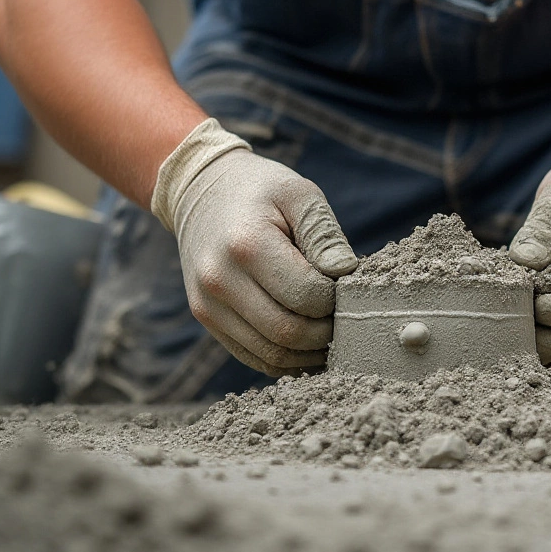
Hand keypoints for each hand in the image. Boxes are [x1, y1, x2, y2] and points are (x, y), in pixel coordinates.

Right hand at [152, 119, 357, 374]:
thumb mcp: (298, 193)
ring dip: (311, 353)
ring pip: (272, 354)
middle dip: (327, 332)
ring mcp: (208, 305)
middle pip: (288, 332)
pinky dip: (289, 360)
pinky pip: (255, 358)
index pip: (306, 295)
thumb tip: (346, 273)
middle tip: (348, 316)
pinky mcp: (207, 320)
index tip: (349, 288)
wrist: (201, 191)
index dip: (336, 300)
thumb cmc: (261, 191)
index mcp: (246, 244)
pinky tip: (310, 345)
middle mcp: (220, 280)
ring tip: (333, 332)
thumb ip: (324, 233)